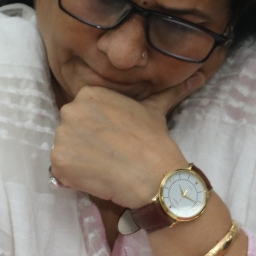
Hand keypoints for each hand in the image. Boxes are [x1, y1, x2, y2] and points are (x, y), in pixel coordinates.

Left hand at [51, 73, 204, 206]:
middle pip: (70, 131)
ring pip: (65, 151)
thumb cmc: (154, 141)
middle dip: (86, 144)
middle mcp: (70, 110)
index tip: (114, 140)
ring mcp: (62, 136)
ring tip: (104, 167)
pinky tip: (95, 178)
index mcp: (89, 93)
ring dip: (79, 161)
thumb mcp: (157, 109)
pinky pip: (59, 172)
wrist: (154, 175)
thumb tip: (198, 76)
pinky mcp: (58, 161)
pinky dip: (73, 179)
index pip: (82, 114)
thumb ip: (169, 91)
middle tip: (110, 155)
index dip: (97, 130)